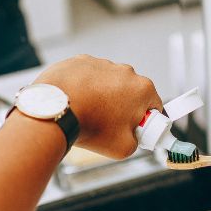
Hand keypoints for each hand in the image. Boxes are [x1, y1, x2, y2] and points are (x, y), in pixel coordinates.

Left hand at [34, 55, 161, 158]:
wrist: (55, 110)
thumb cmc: (90, 125)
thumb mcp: (123, 148)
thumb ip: (136, 142)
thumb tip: (132, 138)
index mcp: (143, 89)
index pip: (154, 107)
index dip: (146, 122)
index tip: (134, 130)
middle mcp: (126, 71)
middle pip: (131, 94)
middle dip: (123, 109)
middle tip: (108, 126)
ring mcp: (103, 63)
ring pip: (108, 84)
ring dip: (102, 97)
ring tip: (87, 114)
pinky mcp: (81, 61)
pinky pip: (88, 77)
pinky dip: (84, 88)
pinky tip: (76, 102)